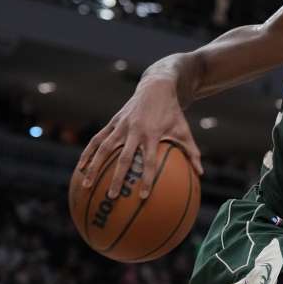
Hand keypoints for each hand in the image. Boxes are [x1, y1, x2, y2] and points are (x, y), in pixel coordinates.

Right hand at [76, 77, 204, 200]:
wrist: (156, 86)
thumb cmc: (173, 112)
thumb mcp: (184, 131)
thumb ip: (192, 152)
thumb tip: (201, 174)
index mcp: (153, 134)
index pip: (149, 161)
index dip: (146, 178)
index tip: (143, 196)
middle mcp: (134, 130)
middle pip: (124, 158)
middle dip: (118, 178)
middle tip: (112, 197)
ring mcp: (121, 126)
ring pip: (104, 148)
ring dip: (95, 167)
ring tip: (86, 184)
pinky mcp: (112, 122)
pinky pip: (97, 140)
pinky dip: (88, 153)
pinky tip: (81, 167)